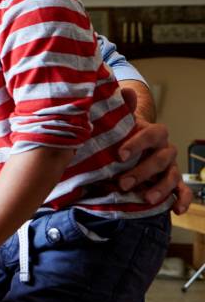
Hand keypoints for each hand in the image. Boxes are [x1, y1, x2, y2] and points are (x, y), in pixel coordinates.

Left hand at [116, 87, 191, 213]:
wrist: (130, 148)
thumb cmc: (124, 135)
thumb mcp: (121, 124)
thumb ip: (124, 109)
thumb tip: (127, 91)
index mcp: (154, 134)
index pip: (153, 134)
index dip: (138, 144)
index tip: (119, 155)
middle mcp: (165, 150)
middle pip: (161, 159)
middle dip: (142, 172)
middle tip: (123, 183)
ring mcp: (170, 167)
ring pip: (172, 176)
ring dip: (160, 188)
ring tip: (146, 199)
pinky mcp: (173, 183)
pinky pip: (183, 191)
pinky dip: (181, 200)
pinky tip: (176, 210)